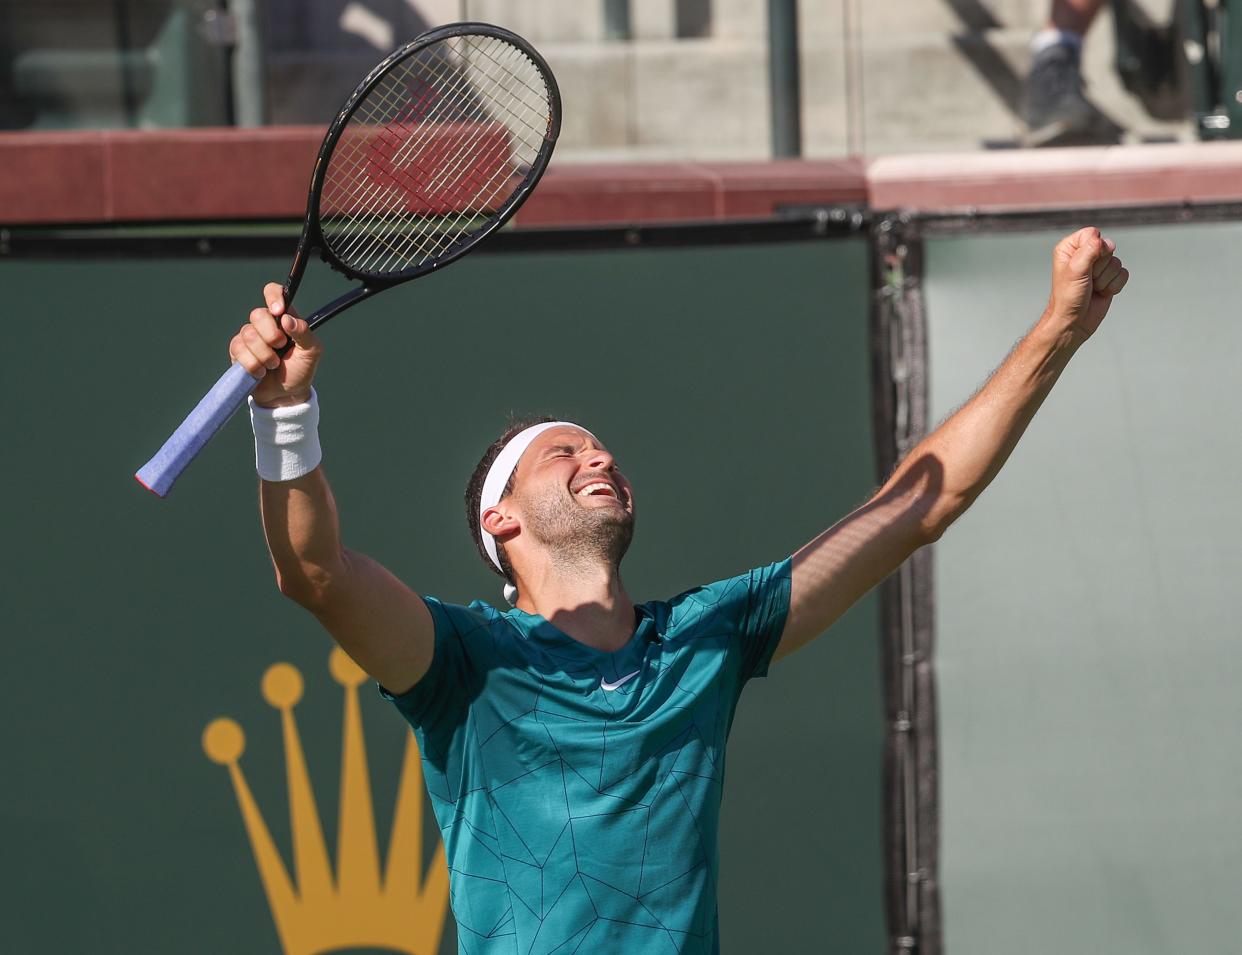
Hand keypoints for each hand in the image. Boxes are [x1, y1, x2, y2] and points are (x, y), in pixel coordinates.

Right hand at [228, 283, 322, 407]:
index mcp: (284, 318)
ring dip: (265, 355)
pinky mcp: (237, 351)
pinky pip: (239, 350)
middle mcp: (265, 324)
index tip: (278, 311)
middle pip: (257, 314)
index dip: (273, 296)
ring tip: (273, 365)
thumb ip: (304, 333)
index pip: (274, 293)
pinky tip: (261, 372)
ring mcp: (249, 336)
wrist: (286, 395)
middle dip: (271, 335)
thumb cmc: (300, 370)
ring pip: (248, 335)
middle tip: (280, 347)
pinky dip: (254, 365)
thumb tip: (286, 319)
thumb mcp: (311, 352)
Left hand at [1047, 226, 1129, 339]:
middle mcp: (1084, 254)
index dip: (1093, 249)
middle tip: (1087, 280)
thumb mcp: (1075, 271)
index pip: (1093, 234)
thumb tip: (1103, 241)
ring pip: (1117, 262)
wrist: (1074, 321)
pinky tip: (1101, 293)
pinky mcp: (1109, 277)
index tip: (1082, 267)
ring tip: (1092, 288)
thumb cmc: (1069, 297)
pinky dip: (1114, 286)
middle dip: (1100, 267)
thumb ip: (1089, 251)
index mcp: (1070, 247)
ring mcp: (1098, 266)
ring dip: (1106, 279)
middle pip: (1108, 247)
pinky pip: (1124, 274)